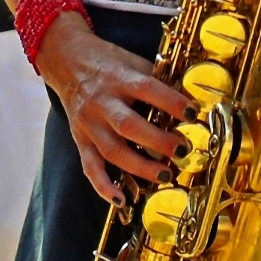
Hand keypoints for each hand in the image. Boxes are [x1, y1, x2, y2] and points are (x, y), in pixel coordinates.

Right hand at [36, 14, 192, 202]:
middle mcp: (102, 102)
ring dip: (140, 167)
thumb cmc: (108, 61)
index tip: (193, 113)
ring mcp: (89, 124)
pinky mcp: (80, 139)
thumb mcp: (134, 61)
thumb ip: (156, 80)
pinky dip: (104, 186)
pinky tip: (121, 200)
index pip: (148, 89)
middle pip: (129, 126)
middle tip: (182, 150)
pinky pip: (90, 167)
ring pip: (112, 151)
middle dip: (158, 141)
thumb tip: (189, 97)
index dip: (171, 102)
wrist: (67, 60)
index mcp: (119, 78)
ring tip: (165, 175)